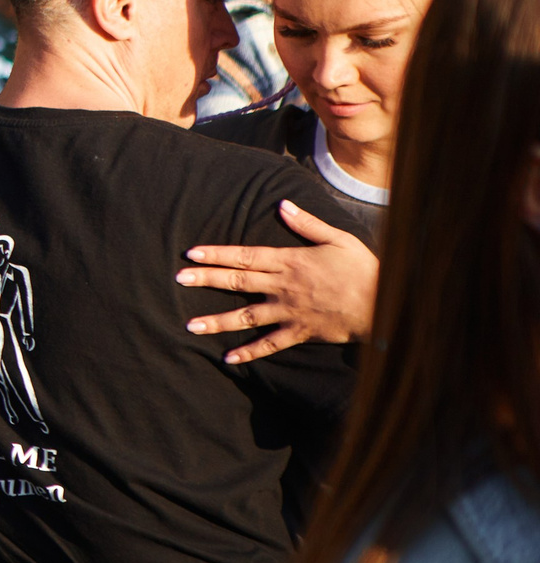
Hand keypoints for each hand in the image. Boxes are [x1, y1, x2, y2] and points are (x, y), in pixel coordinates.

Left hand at [178, 199, 378, 362]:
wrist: (383, 304)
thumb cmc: (362, 268)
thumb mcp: (337, 238)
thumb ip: (307, 223)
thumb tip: (282, 205)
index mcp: (290, 261)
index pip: (245, 256)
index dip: (217, 254)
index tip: (192, 253)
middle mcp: (283, 286)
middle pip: (238, 281)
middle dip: (206, 280)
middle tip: (178, 279)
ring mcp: (289, 311)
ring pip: (247, 316)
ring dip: (218, 321)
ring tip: (190, 325)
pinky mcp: (299, 332)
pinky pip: (269, 344)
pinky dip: (249, 352)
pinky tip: (228, 358)